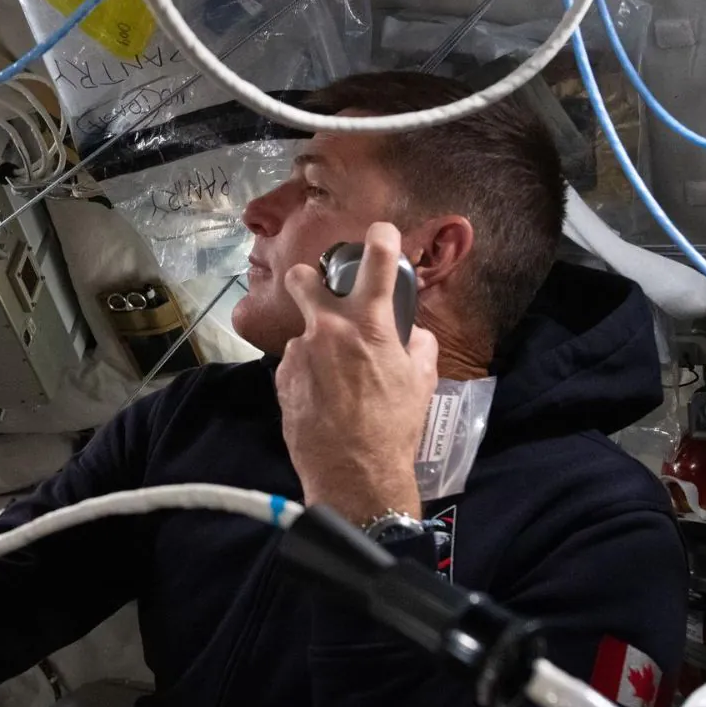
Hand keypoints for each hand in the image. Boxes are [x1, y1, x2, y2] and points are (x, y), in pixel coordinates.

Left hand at [275, 222, 438, 525]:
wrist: (354, 473)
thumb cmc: (393, 427)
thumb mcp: (422, 382)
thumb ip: (419, 345)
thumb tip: (413, 333)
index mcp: (370, 324)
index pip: (376, 261)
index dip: (380, 238)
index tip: (379, 233)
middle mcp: (328, 329)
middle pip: (302, 278)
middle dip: (307, 279)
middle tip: (319, 294)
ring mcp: (300, 354)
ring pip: (304, 334)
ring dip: (317, 348)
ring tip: (336, 383)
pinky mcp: (282, 379)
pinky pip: (296, 365)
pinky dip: (308, 375)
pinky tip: (323, 401)